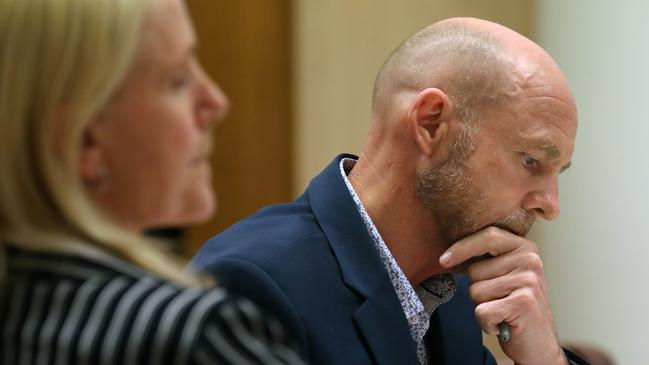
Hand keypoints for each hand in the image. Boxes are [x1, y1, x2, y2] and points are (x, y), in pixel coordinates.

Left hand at [439, 226, 566, 364]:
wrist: (539, 344)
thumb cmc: (516, 308)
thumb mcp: (506, 275)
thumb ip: (488, 259)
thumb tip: (450, 251)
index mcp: (525, 248)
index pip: (487, 236)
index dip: (462, 247)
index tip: (443, 260)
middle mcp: (530, 260)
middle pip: (475, 270)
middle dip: (478, 290)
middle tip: (499, 301)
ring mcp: (528, 281)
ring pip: (476, 291)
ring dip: (483, 307)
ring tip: (503, 312)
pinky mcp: (523, 302)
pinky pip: (481, 310)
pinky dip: (487, 323)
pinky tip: (503, 324)